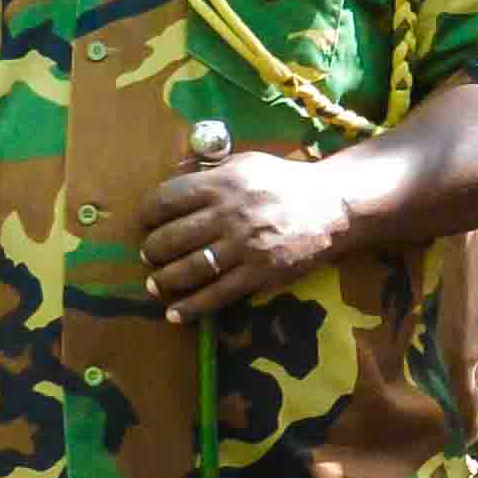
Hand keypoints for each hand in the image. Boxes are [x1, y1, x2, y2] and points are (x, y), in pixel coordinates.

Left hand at [145, 144, 360, 319]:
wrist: (332, 206)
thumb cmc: (284, 182)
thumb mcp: (246, 163)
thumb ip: (209, 171)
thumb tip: (172, 177)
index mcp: (223, 183)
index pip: (168, 199)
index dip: (148, 212)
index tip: (146, 221)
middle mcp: (229, 214)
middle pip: (172, 237)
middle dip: (152, 249)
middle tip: (149, 253)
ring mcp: (244, 246)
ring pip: (190, 268)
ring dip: (164, 279)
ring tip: (154, 283)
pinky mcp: (259, 273)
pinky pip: (217, 295)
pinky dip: (191, 307)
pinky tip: (174, 314)